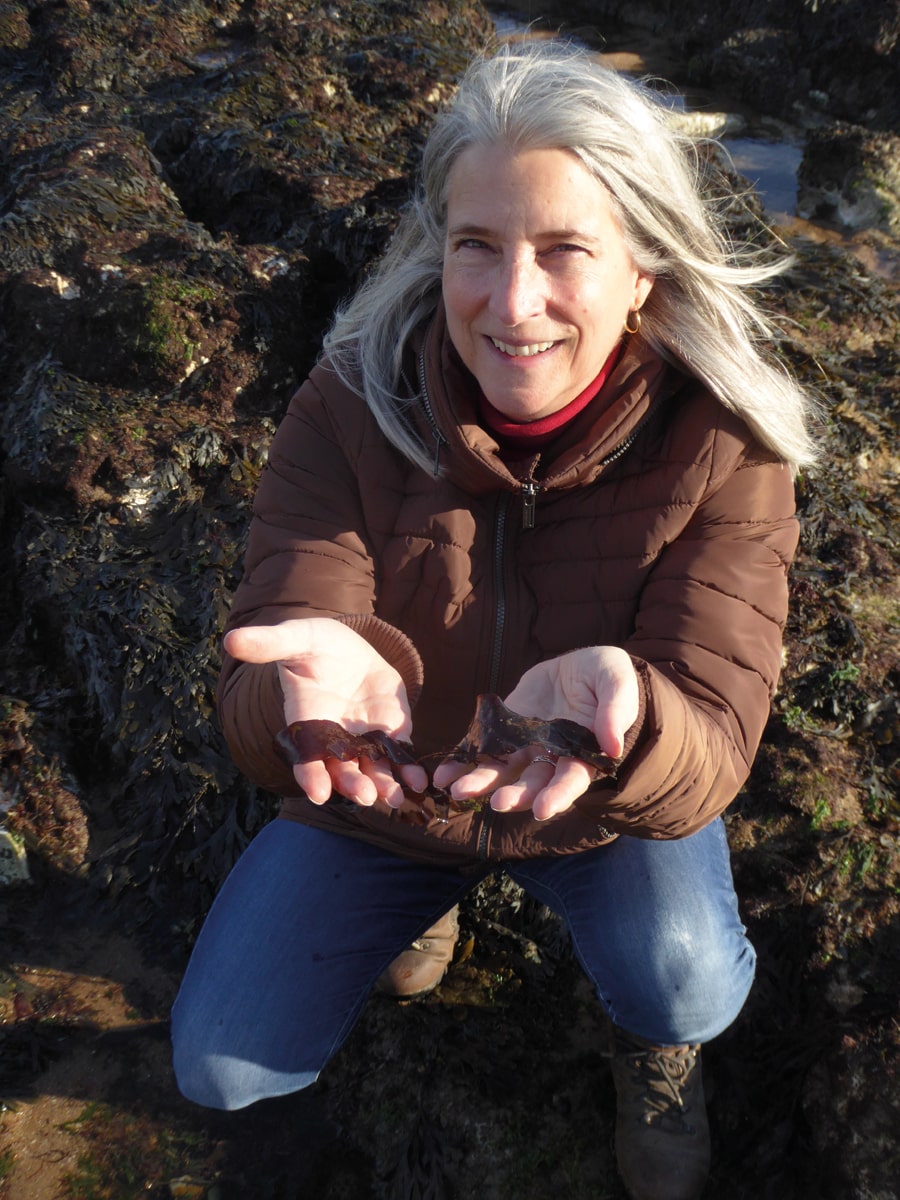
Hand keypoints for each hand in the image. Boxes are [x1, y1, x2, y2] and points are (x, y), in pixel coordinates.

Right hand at [224, 618, 427, 807]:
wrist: (347, 649)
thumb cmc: (314, 644)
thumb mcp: (295, 638)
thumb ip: (269, 643)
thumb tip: (231, 638)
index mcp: (306, 722)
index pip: (305, 756)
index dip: (310, 774)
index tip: (317, 792)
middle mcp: (333, 739)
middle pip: (340, 769)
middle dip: (351, 783)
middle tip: (365, 796)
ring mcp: (363, 737)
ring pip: (371, 768)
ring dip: (382, 785)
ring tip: (392, 799)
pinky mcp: (390, 731)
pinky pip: (399, 755)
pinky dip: (408, 770)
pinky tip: (420, 782)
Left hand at [433, 646, 638, 821]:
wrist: (581, 666)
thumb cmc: (608, 677)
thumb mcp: (618, 683)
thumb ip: (616, 711)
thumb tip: (612, 746)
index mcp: (584, 754)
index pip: (571, 780)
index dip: (558, 795)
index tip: (542, 809)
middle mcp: (552, 758)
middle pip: (533, 783)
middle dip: (515, 794)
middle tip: (497, 802)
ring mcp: (525, 745)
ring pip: (502, 770)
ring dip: (481, 783)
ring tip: (458, 790)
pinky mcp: (504, 729)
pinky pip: (481, 747)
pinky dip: (462, 761)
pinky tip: (443, 773)